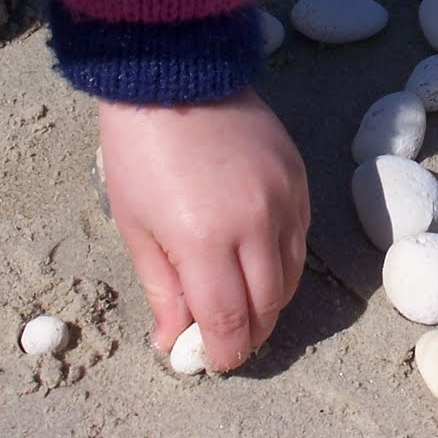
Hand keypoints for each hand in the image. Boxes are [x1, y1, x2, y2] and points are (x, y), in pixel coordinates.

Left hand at [97, 89, 309, 371]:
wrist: (175, 76)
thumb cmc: (141, 151)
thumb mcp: (136, 226)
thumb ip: (163, 288)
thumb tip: (175, 340)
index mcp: (205, 239)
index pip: (231, 319)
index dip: (226, 352)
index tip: (215, 362)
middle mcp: (255, 223)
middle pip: (270, 303)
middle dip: (252, 333)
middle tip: (230, 341)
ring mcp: (284, 198)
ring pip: (292, 273)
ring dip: (272, 301)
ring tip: (247, 308)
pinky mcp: (298, 176)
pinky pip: (301, 237)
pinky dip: (284, 261)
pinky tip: (261, 264)